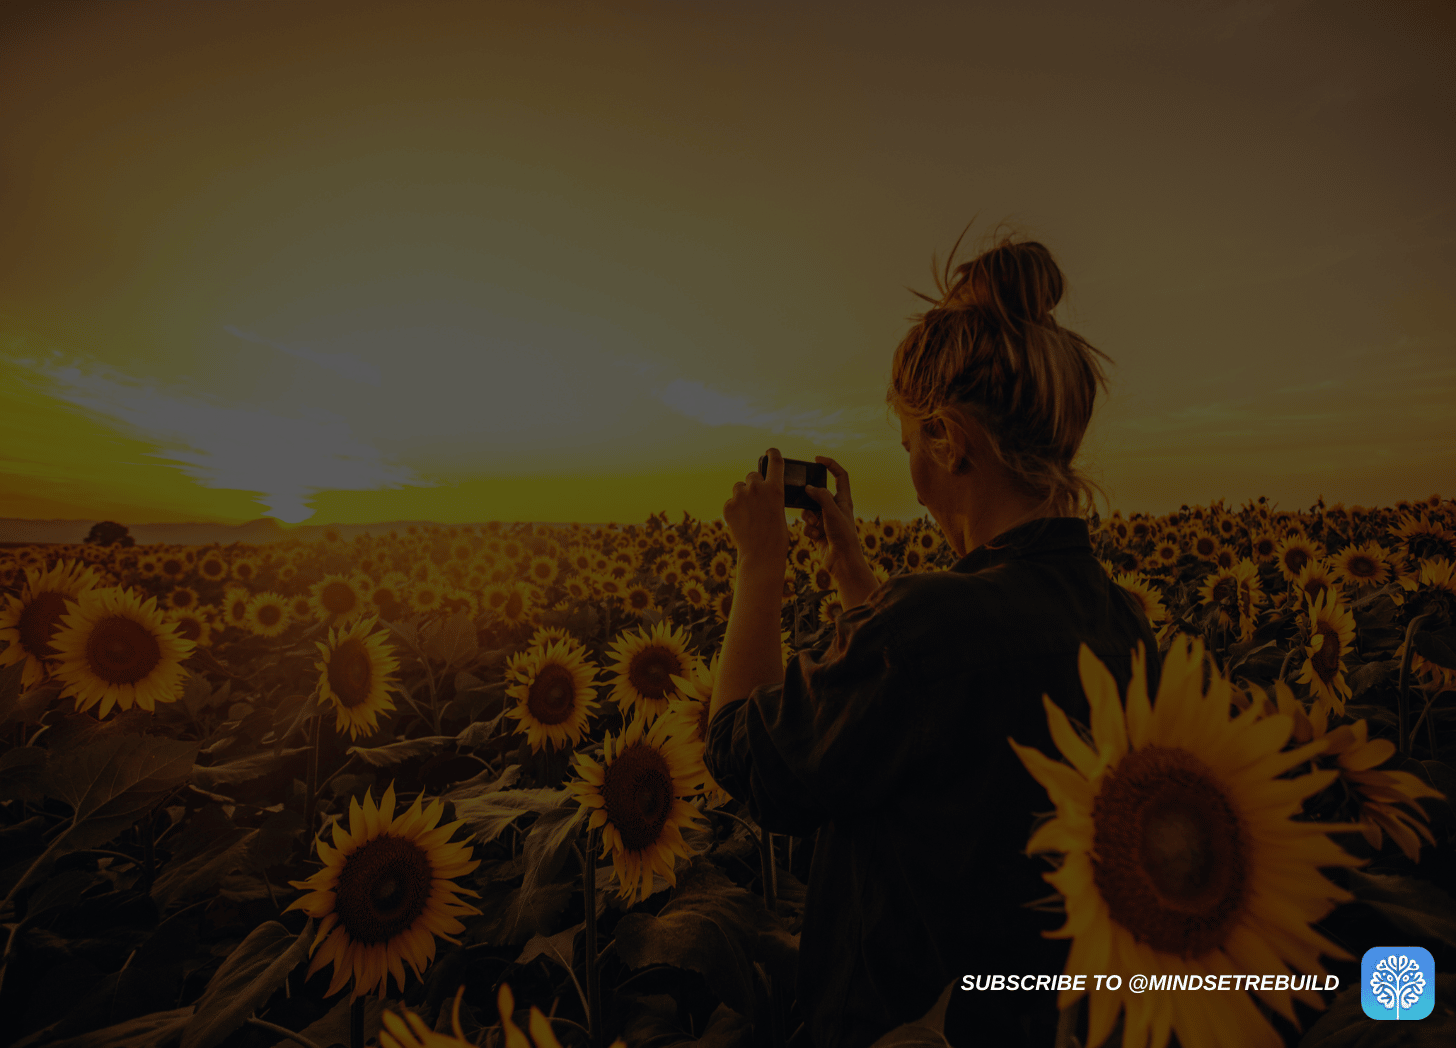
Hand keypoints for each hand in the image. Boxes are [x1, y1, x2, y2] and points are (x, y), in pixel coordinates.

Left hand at [723, 447, 791, 568]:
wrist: (761, 554)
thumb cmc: (776, 536)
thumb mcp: (779, 510)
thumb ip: (771, 496)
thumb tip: (761, 491)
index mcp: (776, 488)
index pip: (775, 461)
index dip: (772, 453)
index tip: (770, 451)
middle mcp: (757, 488)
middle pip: (752, 476)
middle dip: (753, 485)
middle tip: (756, 501)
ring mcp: (741, 496)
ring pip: (739, 487)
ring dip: (742, 496)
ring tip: (748, 514)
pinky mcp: (728, 506)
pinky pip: (730, 502)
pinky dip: (734, 509)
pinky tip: (741, 522)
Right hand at [801, 456, 864, 581]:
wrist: (842, 562)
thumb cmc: (843, 537)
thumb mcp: (832, 512)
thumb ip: (820, 497)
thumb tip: (809, 488)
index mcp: (844, 500)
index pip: (840, 475)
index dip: (830, 464)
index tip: (817, 459)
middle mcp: (835, 508)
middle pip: (818, 494)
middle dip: (810, 499)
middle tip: (809, 504)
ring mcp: (826, 520)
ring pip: (809, 510)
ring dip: (808, 517)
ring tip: (815, 526)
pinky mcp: (819, 532)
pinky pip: (807, 525)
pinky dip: (809, 530)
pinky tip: (816, 537)